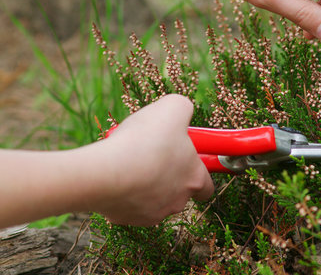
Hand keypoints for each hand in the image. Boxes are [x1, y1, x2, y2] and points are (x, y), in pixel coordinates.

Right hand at [98, 95, 213, 225]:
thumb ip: (184, 109)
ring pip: (152, 197)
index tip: (185, 155)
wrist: (105, 171)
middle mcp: (178, 201)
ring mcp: (152, 214)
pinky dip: (122, 190)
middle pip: (178, 190)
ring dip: (145, 182)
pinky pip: (127, 204)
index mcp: (195, 179)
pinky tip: (114, 174)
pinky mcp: (125, 219)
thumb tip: (182, 112)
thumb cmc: (145, 140)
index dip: (198, 169)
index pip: (207, 185)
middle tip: (152, 152)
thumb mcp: (174, 107)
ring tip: (130, 160)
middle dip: (167, 173)